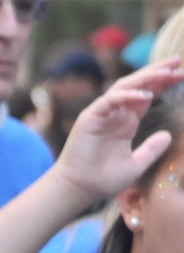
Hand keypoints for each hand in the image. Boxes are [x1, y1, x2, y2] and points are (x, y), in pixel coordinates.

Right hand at [55, 58, 183, 206]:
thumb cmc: (102, 180)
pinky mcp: (90, 118)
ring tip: (166, 72)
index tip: (181, 75)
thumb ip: (151, 149)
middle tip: (177, 62)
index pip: (146, 95)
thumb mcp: (136, 164)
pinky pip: (109, 100)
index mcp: (125, 123)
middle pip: (137, 86)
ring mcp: (101, 114)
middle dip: (157, 72)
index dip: (163, 84)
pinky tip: (146, 95)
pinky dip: (127, 95)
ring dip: (145, 78)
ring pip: (124, 87)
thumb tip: (168, 135)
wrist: (79, 190)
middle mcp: (114, 115)